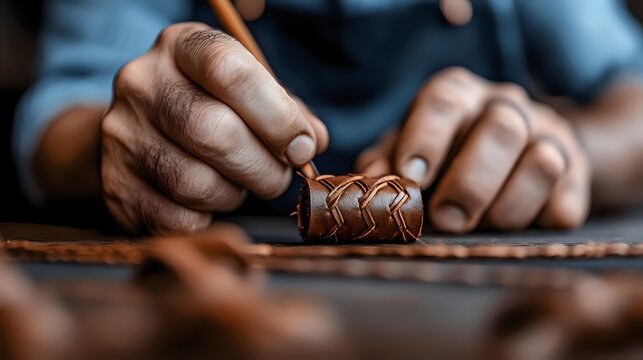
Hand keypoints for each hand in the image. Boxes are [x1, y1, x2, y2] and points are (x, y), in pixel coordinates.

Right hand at [101, 22, 327, 233]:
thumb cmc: (210, 108)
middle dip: (264, 167)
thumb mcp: (247, 92)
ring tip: (241, 184)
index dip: (278, 117)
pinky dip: (207, 218)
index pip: (231, 72)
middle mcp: (142, 83)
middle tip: (279, 175)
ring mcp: (122, 135)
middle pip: (214, 132)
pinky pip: (178, 218)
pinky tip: (209, 201)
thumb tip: (311, 143)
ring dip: (236, 195)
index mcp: (181, 47)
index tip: (302, 146)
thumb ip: (285, 112)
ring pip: (196, 183)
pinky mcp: (115, 185)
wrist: (141, 131)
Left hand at [355, 67, 589, 232]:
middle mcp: (505, 105)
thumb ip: (385, 165)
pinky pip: (566, 204)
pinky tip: (516, 228)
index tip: (411, 178)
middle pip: (502, 128)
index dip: (427, 139)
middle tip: (447, 220)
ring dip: (506, 206)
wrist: (509, 158)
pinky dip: (539, 222)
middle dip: (471, 182)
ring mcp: (547, 135)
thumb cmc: (441, 157)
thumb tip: (365, 187)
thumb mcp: (406, 154)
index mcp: (458, 95)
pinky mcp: (575, 175)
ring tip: (482, 227)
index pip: (444, 101)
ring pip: (543, 162)